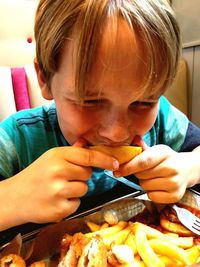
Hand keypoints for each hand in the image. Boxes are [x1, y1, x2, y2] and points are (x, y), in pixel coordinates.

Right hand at [0, 141, 118, 229]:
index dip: (105, 160)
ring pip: (85, 189)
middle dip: (81, 176)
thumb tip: (87, 143)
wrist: (14, 198)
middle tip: (65, 177)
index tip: (115, 163)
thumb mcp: (50, 158)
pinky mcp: (60, 209)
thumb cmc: (35, 175)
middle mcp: (59, 171)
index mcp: (57, 155)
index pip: (88, 156)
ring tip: (59, 189)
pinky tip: (56, 200)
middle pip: (88, 173)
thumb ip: (71, 152)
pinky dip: (70, 203)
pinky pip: (78, 203)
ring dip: (76, 190)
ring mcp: (59, 191)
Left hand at [114, 140, 199, 202]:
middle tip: (143, 171)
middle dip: (137, 174)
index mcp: (165, 153)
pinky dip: (151, 192)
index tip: (117, 171)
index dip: (128, 167)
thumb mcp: (156, 150)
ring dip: (144, 183)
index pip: (143, 161)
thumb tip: (133, 139)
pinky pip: (152, 196)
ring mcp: (175, 183)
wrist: (187, 169)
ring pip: (145, 186)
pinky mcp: (175, 196)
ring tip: (152, 177)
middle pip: (141, 175)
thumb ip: (142, 147)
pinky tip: (157, 186)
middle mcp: (172, 168)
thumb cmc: (166, 159)